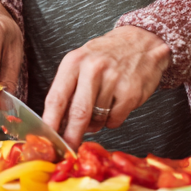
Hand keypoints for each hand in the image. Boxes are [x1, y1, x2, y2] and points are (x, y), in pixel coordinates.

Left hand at [41, 26, 170, 146]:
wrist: (142, 41)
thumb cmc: (107, 55)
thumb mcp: (81, 62)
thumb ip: (68, 89)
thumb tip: (58, 123)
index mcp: (74, 62)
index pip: (56, 98)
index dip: (50, 123)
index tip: (48, 140)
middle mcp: (92, 68)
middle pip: (78, 113)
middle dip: (71, 136)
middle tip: (69, 148)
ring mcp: (113, 79)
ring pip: (97, 119)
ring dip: (96, 124)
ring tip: (102, 106)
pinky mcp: (130, 92)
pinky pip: (115, 120)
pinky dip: (113, 119)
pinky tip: (116, 104)